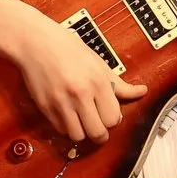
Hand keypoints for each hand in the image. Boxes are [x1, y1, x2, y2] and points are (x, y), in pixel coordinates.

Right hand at [7, 11, 147, 145]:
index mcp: (98, 81)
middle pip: (98, 133)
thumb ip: (119, 83)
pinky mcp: (45, 107)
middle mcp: (80, 94)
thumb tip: (141, 92)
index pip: (113, 119)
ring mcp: (61, 102)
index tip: (108, 114)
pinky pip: (60, 129)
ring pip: (78, 136)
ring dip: (82, 131)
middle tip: (98, 125)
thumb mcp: (98, 63)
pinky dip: (66, 126)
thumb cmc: (67, 48)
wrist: (36, 42)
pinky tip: (67, 114)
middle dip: (100, 133)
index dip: (112, 120)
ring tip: (81, 121)